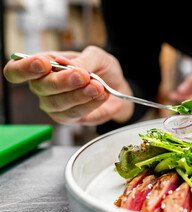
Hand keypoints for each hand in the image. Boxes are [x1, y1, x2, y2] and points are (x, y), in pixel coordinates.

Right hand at [3, 46, 133, 124]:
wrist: (118, 85)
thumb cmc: (101, 68)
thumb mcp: (96, 56)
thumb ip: (83, 60)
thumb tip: (67, 65)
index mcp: (43, 66)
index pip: (16, 70)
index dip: (25, 68)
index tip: (44, 64)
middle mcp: (43, 87)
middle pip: (40, 87)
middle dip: (62, 81)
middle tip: (83, 75)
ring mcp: (54, 105)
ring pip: (57, 103)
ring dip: (78, 95)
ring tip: (97, 86)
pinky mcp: (69, 118)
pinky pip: (75, 114)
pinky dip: (89, 104)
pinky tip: (101, 96)